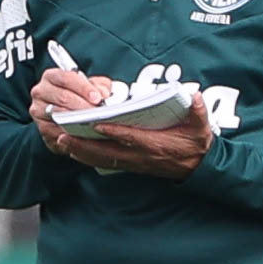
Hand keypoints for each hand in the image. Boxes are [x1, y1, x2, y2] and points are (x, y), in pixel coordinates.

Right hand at [30, 68, 113, 152]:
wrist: (67, 121)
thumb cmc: (79, 99)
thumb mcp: (90, 88)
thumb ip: (99, 86)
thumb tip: (104, 94)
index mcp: (52, 76)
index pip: (67, 78)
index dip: (83, 88)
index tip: (98, 98)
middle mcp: (41, 91)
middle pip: (63, 97)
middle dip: (83, 106)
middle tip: (99, 114)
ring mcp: (38, 110)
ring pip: (59, 115)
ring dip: (78, 120)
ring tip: (94, 123)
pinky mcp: (41, 128)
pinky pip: (56, 131)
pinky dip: (71, 134)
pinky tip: (84, 134)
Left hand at [54, 93, 213, 180]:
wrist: (198, 167)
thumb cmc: (196, 142)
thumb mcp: (201, 126)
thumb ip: (198, 111)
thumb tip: (195, 96)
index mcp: (156, 144)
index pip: (131, 137)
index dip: (113, 131)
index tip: (95, 123)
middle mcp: (142, 156)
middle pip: (108, 151)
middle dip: (85, 144)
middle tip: (63, 135)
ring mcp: (135, 163)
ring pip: (103, 159)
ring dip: (82, 152)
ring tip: (61, 141)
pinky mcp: (131, 166)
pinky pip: (106, 163)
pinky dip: (89, 158)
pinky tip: (75, 151)